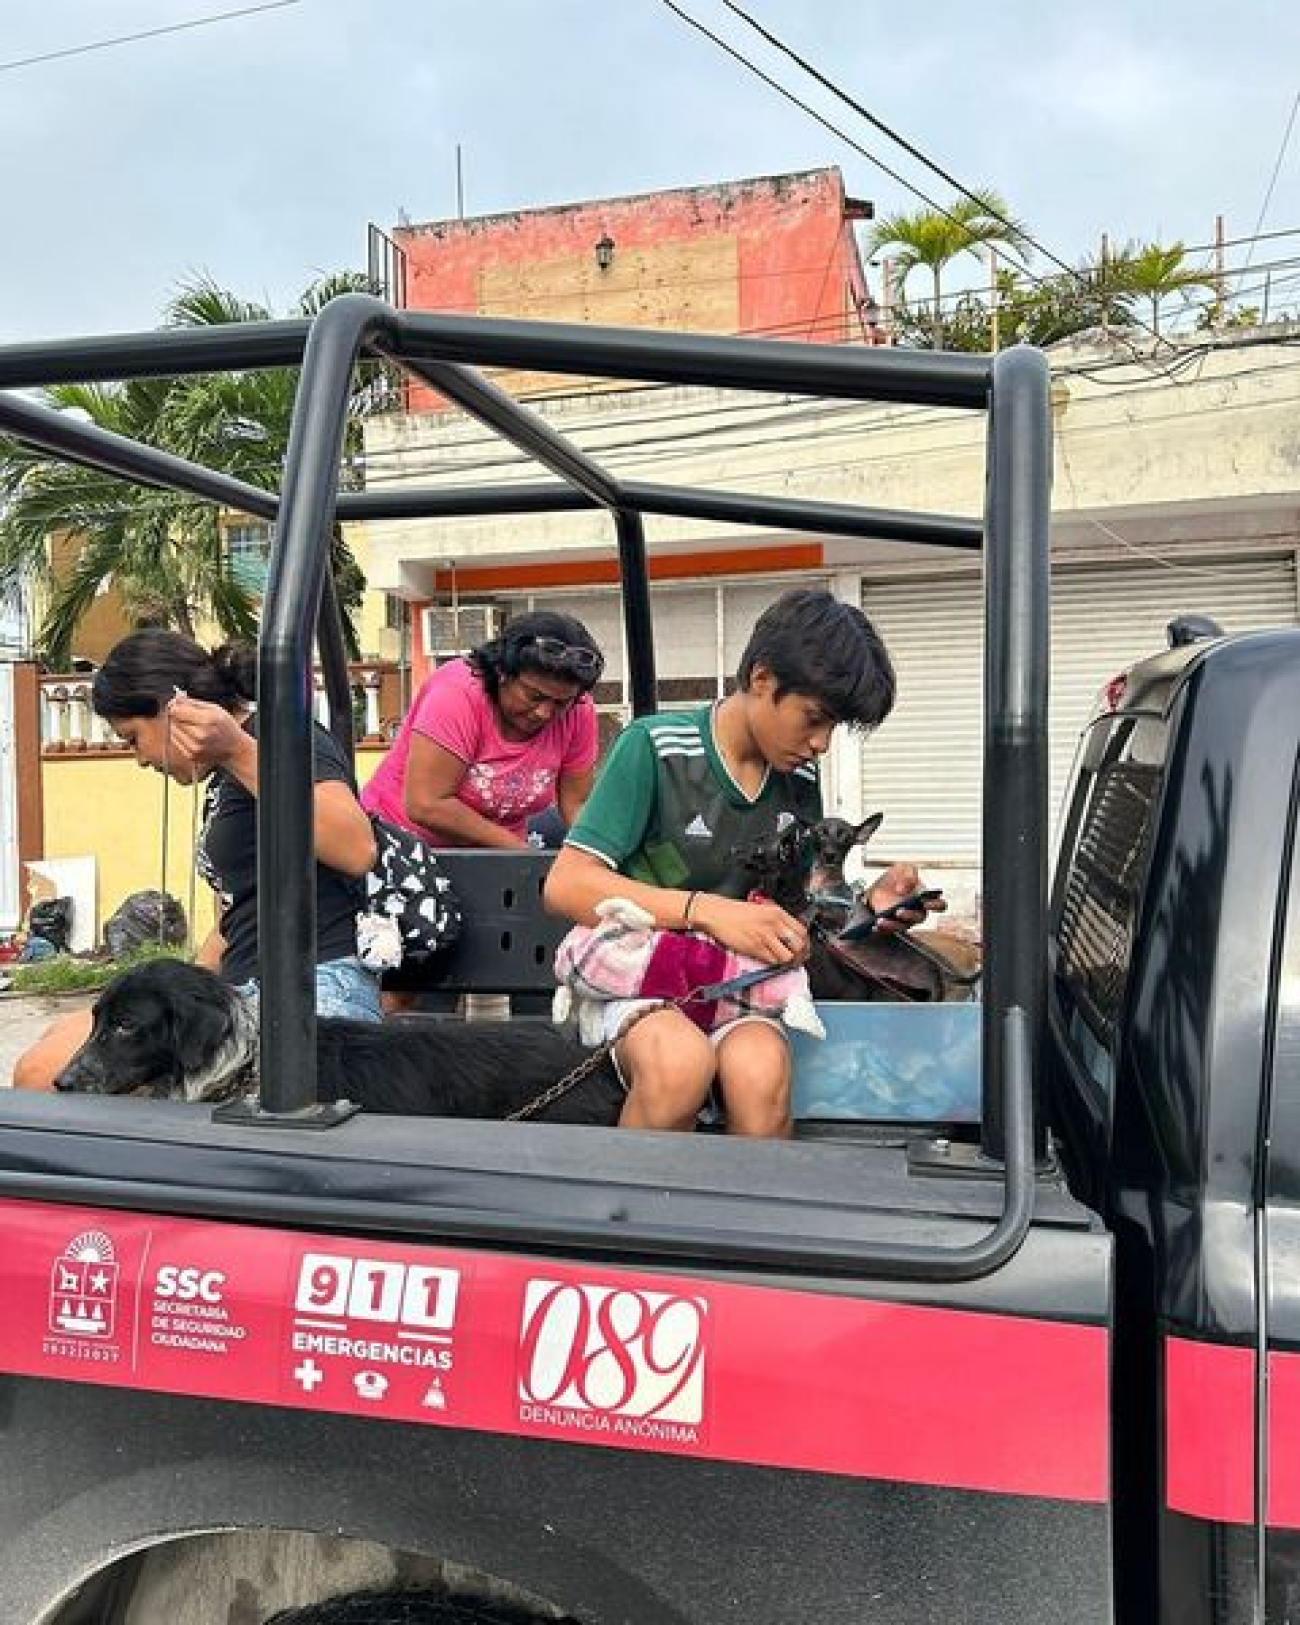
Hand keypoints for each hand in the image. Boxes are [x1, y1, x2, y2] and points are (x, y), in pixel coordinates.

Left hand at [164, 695, 250, 781]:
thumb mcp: (214, 709)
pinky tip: (191, 735)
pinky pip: (175, 742)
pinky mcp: (191, 756)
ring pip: (173, 731)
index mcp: (207, 720)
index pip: (177, 711)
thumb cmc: (226, 726)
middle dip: (178, 716)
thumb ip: (193, 703)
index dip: (176, 706)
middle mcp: (200, 735)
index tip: (178, 705)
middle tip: (187, 716)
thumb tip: (176, 698)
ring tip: (191, 726)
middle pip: (174, 721)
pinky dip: (180, 737)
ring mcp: (195, 747)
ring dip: (178, 727)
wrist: (234, 748)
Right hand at [693, 894, 808, 965]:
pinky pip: (772, 960)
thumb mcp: (761, 909)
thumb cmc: (735, 911)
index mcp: (777, 912)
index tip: (803, 947)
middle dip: (800, 955)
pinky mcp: (754, 948)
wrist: (716, 913)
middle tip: (797, 958)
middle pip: (798, 945)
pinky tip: (771, 960)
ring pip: (787, 956)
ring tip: (784, 961)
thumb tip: (789, 934)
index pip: (802, 930)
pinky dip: (774, 963)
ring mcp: (765, 937)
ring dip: (788, 961)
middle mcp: (774, 924)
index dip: (805, 942)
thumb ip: (777, 920)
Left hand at [866, 863, 946, 934]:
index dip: (935, 905)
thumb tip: (903, 888)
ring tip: (882, 919)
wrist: (878, 888)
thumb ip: (908, 874)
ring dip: (892, 923)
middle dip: (910, 914)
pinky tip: (876, 923)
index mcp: (926, 898)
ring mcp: (906, 920)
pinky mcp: (893, 925)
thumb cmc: (896, 879)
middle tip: (899, 911)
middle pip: (920, 917)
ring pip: (903, 925)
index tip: (926, 902)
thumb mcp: (902, 869)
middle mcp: (918, 911)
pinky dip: (883, 927)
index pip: (939, 905)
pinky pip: (889, 929)